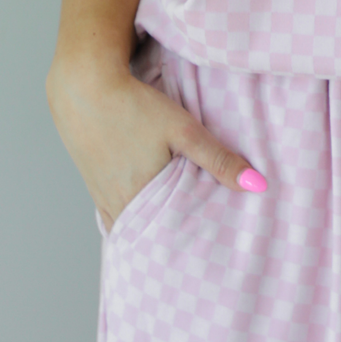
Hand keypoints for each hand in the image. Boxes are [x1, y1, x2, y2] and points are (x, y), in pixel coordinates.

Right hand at [46, 60, 265, 232]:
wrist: (83, 86)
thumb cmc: (135, 107)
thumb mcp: (184, 130)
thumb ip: (219, 159)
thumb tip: (257, 185)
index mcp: (142, 199)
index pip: (171, 238)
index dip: (189, 247)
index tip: (209, 255)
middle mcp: (119, 205)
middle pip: (150, 235)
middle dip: (171, 243)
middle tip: (196, 253)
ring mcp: (102, 197)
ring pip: (131, 226)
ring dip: (150, 231)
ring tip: (174, 239)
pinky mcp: (93, 184)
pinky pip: (113, 214)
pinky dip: (130, 219)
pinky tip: (143, 217)